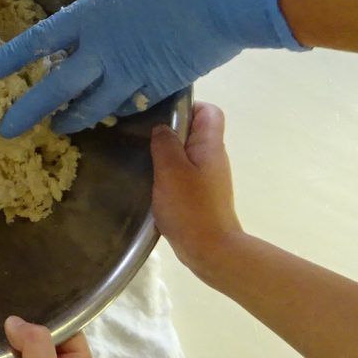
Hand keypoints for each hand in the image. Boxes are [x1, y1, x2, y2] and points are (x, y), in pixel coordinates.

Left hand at [0, 0, 302, 135]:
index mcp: (92, 15)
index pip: (40, 40)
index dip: (11, 58)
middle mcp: (104, 51)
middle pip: (56, 87)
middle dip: (29, 110)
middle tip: (6, 129)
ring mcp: (133, 73)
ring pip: (92, 106)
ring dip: (71, 118)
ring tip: (57, 128)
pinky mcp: (161, 87)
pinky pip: (131, 106)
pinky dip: (117, 112)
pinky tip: (110, 115)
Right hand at [149, 102, 246, 280]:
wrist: (211, 251)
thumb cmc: (191, 208)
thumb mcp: (171, 170)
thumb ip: (165, 144)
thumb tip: (161, 128)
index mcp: (211, 146)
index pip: (209, 111)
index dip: (189, 106)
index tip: (162, 114)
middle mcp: (214, 158)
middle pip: (196, 131)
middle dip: (171, 130)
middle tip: (144, 135)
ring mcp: (209, 178)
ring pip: (188, 153)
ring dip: (167, 153)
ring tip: (143, 157)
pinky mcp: (202, 195)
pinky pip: (185, 173)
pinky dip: (169, 173)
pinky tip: (152, 182)